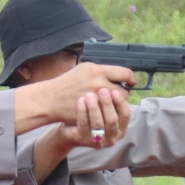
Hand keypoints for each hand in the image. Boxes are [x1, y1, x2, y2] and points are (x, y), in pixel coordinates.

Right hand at [15, 63, 137, 131]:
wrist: (52, 99)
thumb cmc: (69, 82)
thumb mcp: (85, 68)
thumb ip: (103, 70)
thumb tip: (122, 75)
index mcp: (97, 71)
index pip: (124, 73)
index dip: (132, 78)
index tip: (132, 80)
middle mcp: (98, 85)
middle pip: (123, 92)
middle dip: (122, 93)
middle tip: (119, 93)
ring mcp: (96, 102)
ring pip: (117, 105)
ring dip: (117, 105)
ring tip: (112, 103)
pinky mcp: (93, 114)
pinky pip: (108, 115)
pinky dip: (109, 113)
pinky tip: (105, 110)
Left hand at [56, 87, 131, 149]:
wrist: (70, 129)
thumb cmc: (92, 116)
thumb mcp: (105, 110)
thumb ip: (113, 102)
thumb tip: (120, 84)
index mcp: (121, 129)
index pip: (125, 115)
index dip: (121, 102)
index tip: (115, 90)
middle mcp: (112, 138)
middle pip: (112, 120)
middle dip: (107, 104)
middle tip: (102, 90)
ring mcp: (98, 142)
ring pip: (98, 123)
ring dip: (94, 107)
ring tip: (89, 94)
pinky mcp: (82, 140)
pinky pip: (83, 124)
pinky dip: (83, 111)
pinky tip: (81, 100)